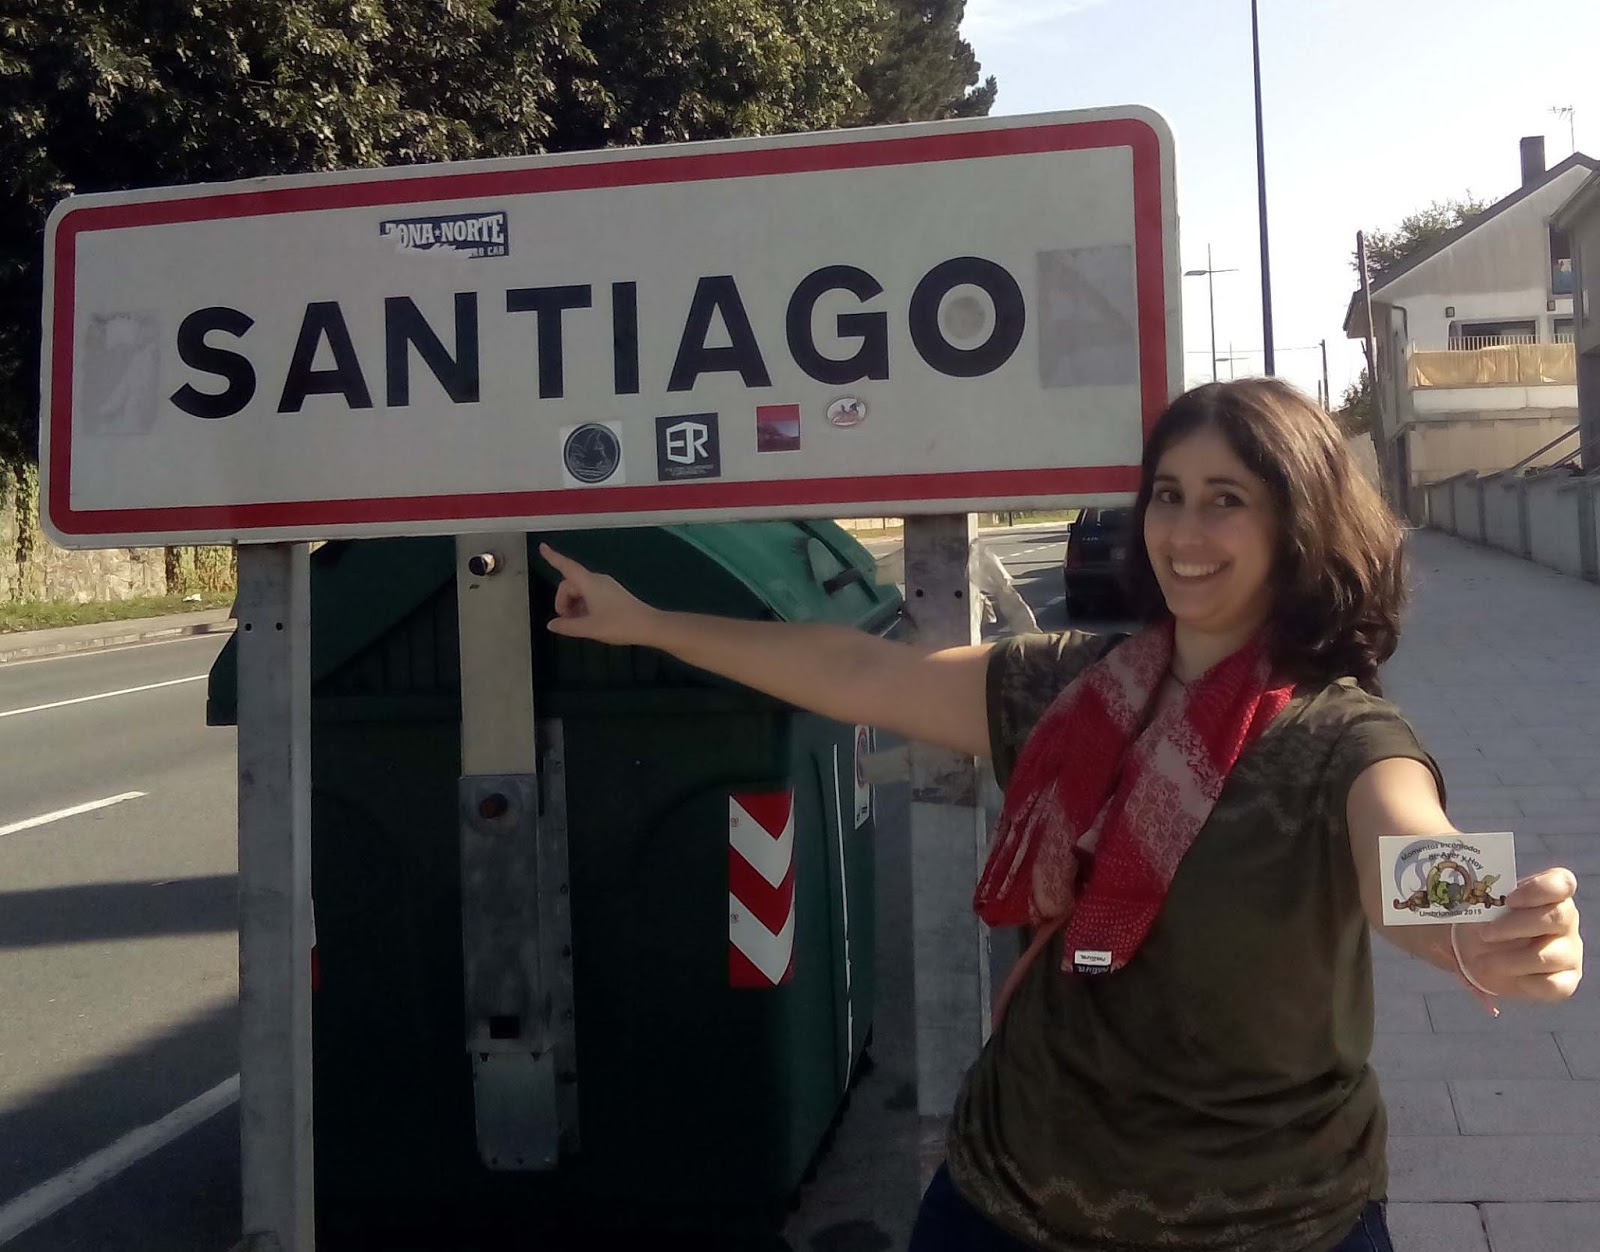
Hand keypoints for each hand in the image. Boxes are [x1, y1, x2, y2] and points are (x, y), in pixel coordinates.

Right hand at [540, 544, 661, 646]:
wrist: (649, 625)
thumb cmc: (619, 624)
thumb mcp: (589, 628)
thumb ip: (567, 626)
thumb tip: (551, 624)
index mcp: (589, 583)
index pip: (566, 566)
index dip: (553, 557)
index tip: (542, 547)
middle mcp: (597, 580)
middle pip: (570, 584)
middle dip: (563, 601)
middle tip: (565, 621)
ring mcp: (606, 586)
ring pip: (580, 591)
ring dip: (573, 605)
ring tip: (577, 625)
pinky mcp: (613, 594)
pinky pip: (590, 595)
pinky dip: (583, 606)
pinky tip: (587, 622)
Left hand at [1455, 868, 1582, 1002]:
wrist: (1482, 954)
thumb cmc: (1484, 921)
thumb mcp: (1480, 904)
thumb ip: (1481, 895)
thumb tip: (1460, 886)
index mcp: (1550, 893)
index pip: (1562, 883)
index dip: (1539, 889)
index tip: (1510, 899)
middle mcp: (1566, 920)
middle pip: (1558, 917)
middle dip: (1516, 926)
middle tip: (1485, 933)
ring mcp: (1569, 952)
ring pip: (1551, 955)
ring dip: (1511, 959)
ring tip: (1482, 961)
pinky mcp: (1565, 980)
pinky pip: (1553, 985)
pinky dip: (1524, 983)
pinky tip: (1503, 975)